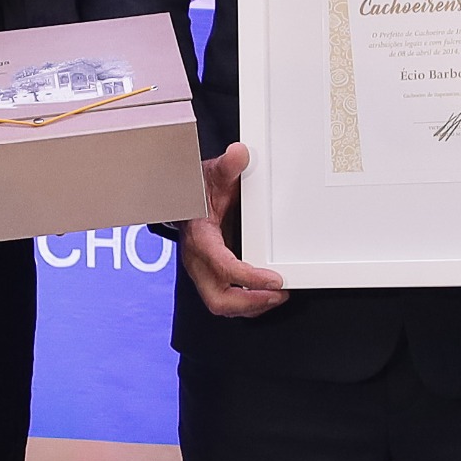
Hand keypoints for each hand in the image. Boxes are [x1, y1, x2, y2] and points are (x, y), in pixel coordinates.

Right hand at [179, 143, 287, 318]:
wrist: (182, 198)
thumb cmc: (198, 189)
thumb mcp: (213, 175)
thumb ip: (227, 166)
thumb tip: (239, 154)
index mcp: (199, 238)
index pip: (223, 267)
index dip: (249, 277)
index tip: (274, 279)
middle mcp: (197, 261)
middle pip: (218, 299)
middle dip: (250, 303)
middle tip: (278, 294)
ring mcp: (202, 271)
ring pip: (222, 304)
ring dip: (251, 306)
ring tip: (278, 296)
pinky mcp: (210, 276)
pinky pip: (226, 299)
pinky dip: (248, 303)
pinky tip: (267, 295)